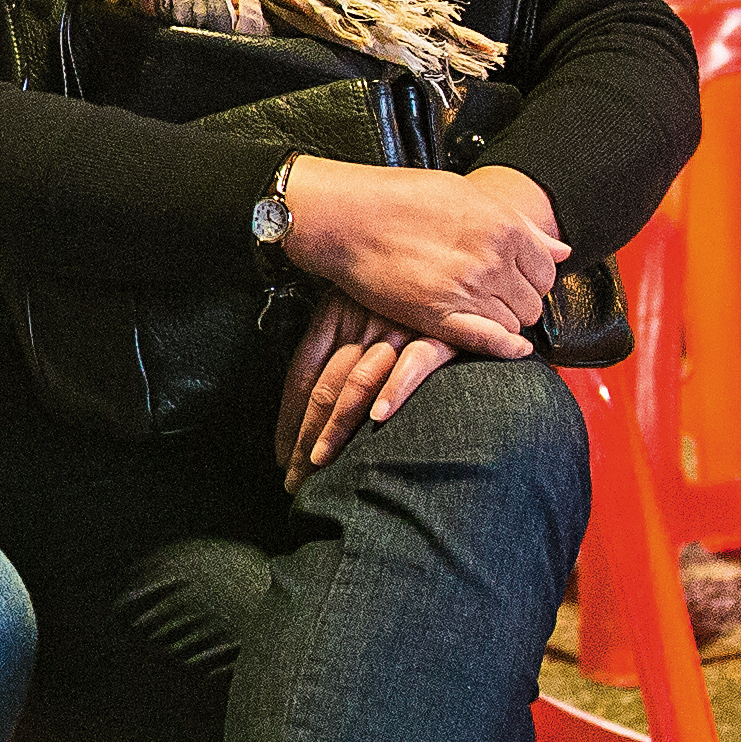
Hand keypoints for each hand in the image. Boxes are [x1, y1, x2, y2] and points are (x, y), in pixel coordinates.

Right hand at [274, 158, 567, 355]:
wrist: (348, 216)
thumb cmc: (401, 198)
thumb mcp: (468, 197)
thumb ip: (521, 227)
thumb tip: (562, 251)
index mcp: (503, 227)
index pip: (547, 270)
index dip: (533, 277)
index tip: (515, 278)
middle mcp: (493, 260)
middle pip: (533, 301)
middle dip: (519, 301)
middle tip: (495, 295)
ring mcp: (467, 290)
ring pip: (514, 324)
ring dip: (503, 321)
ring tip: (480, 310)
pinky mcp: (439, 316)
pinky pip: (490, 342)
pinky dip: (505, 348)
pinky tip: (510, 348)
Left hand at [275, 296, 450, 477]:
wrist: (459, 264)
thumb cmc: (407, 294)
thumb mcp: (363, 307)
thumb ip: (342, 346)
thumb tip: (318, 405)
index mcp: (336, 312)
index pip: (302, 375)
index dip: (288, 419)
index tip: (281, 453)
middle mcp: (362, 320)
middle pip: (324, 387)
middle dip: (304, 436)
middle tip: (294, 476)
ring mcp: (399, 326)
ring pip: (357, 382)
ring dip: (337, 427)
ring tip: (321, 462)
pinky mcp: (438, 333)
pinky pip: (413, 364)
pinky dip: (394, 390)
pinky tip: (378, 418)